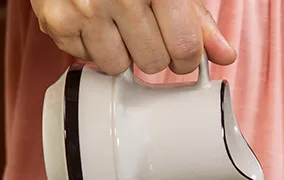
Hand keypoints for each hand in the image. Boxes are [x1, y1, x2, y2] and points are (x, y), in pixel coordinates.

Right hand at [31, 0, 235, 74]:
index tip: (182, 51)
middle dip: (154, 53)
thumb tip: (226, 55)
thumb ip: (199, 22)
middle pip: (153, 62)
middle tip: (145, 30)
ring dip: (122, 53)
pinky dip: (92, 47)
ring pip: (119, 66)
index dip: (187, 57)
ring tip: (118, 24)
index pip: (185, 48)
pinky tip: (94, 22)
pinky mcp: (57, 21)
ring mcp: (85, 9)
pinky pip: (87, 60)